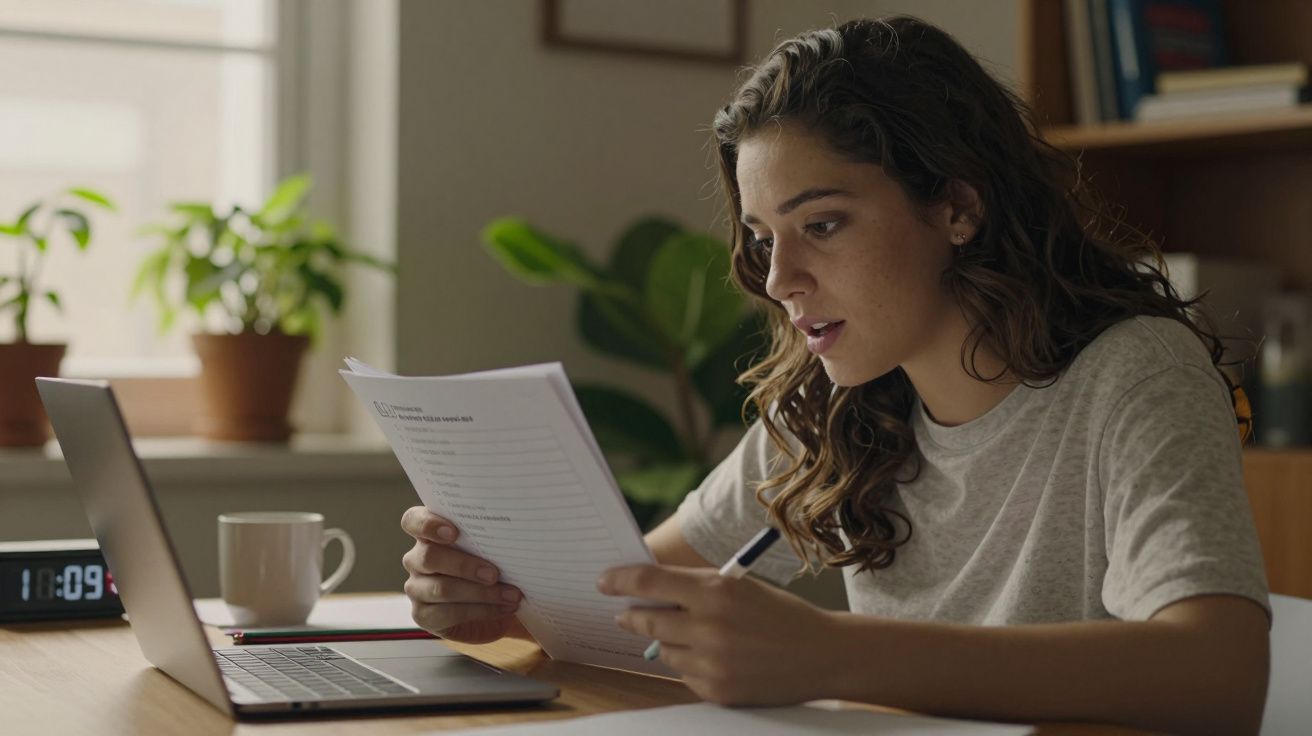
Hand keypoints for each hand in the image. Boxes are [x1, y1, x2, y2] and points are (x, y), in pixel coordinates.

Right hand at [400, 506, 522, 643]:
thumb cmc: (492, 566)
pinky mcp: (423, 615)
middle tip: (494, 574)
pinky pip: (448, 613)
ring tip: (511, 595)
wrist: (493, 607)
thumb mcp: (491, 549)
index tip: (454, 532)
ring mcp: (416, 588)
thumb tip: (512, 533)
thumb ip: (490, 538)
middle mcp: (417, 559)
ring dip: (481, 593)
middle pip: (429, 557)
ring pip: (441, 589)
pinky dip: (481, 610)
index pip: (413, 521)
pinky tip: (503, 607)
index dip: (428, 524)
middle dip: (464, 565)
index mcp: (429, 534)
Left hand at [597, 564, 838, 705]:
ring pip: (664, 650)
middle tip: (624, 611)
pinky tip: (717, 658)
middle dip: (632, 613)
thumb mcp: (740, 587)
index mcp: (716, 590)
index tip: (604, 581)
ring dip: (669, 641)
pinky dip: (691, 665)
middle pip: (647, 618)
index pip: (649, 580)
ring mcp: (712, 662)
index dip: (620, 579)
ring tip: (695, 634)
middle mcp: (710, 626)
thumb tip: (649, 592)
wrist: (823, 654)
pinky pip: (684, 675)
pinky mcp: (717, 690)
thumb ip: (696, 588)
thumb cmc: (780, 613)